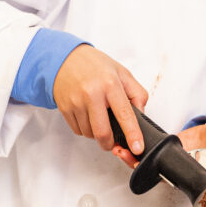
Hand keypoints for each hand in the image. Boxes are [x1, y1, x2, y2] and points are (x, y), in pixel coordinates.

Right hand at [52, 45, 149, 159]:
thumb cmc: (94, 65)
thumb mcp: (122, 72)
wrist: (65, 58)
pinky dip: (85, 129)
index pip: (124, 114)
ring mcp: (76, 102)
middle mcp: (92, 93)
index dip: (132, 134)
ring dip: (97, 134)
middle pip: (102, 132)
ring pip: (89, 134)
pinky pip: (78, 130)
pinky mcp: (64, 108)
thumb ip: (136, 94)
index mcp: (110, 84)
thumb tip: (140, 116)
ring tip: (99, 118)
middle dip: (110, 144)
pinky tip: (88, 116)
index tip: (137, 148)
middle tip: (114, 142)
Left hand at [113, 109, 205, 169]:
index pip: (165, 168)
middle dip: (133, 161)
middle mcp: (172, 163)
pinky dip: (131, 148)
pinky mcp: (159, 151)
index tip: (136, 160)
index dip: (150, 167)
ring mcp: (165, 158)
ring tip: (116, 147)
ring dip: (128, 156)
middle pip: (149, 167)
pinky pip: (143, 153)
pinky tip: (121, 140)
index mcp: (186, 161)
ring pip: (143, 162)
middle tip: (120, 152)